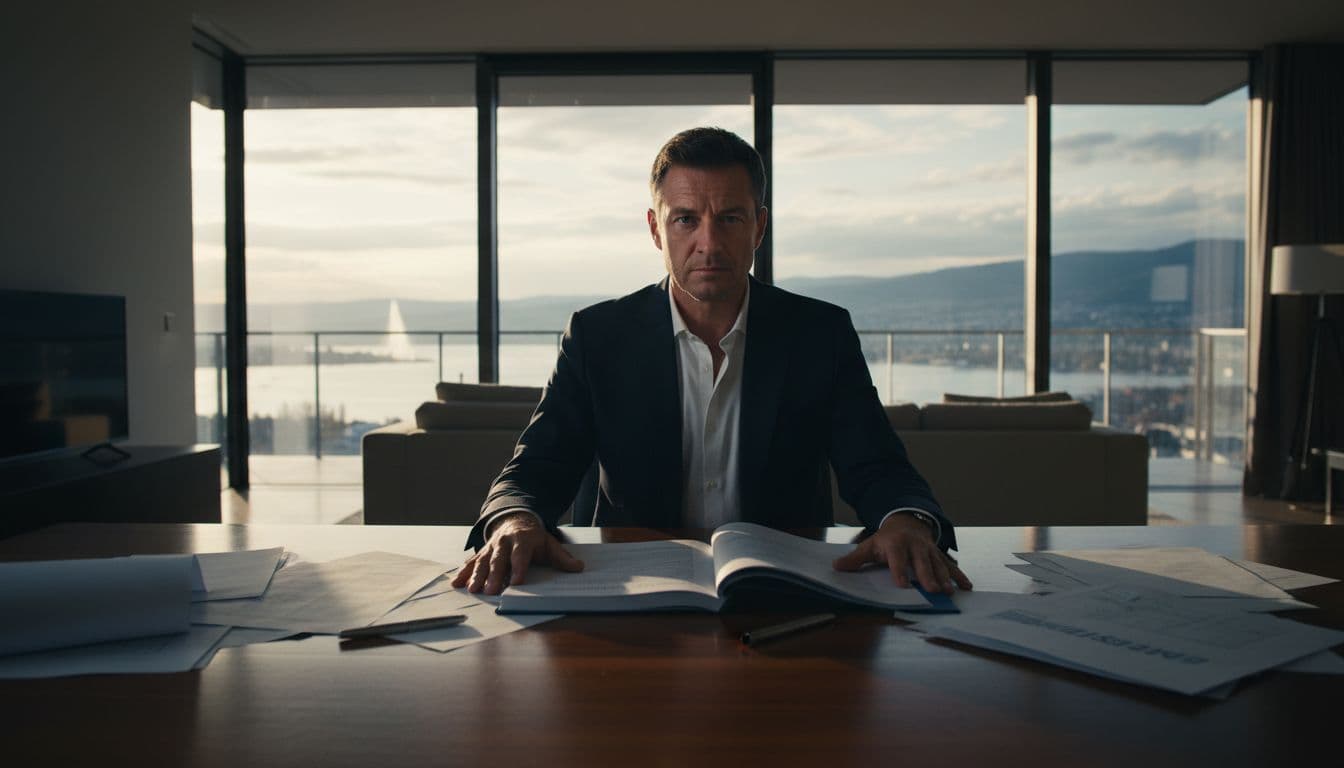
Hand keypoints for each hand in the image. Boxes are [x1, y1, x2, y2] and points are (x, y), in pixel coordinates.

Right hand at [450, 512, 583, 594]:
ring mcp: (491, 547)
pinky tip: (456, 583)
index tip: (516, 582)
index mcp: (522, 540)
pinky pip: (471, 562)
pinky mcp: (482, 552)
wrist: (515, 520)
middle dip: (493, 576)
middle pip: (498, 560)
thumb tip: (579, 568)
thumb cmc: (534, 538)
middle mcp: (504, 542)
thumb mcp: (550, 544)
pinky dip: (463, 573)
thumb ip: (562, 558)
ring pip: (482, 562)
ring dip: (476, 576)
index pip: (520, 555)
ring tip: (472, 590)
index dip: (518, 568)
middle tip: (490, 592)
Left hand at [832, 514, 971, 593]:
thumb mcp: (869, 546)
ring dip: (945, 578)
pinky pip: (950, 565)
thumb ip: (854, 559)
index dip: (899, 572)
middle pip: (921, 562)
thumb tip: (836, 567)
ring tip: (950, 592)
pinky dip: (959, 575)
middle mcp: (914, 546)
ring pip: (938, 564)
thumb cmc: (886, 539)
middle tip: (933, 590)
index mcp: (895, 545)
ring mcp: (929, 550)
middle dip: (928, 576)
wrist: (906, 521)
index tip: (903, 585)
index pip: (897, 559)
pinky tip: (966, 587)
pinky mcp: (938, 554)